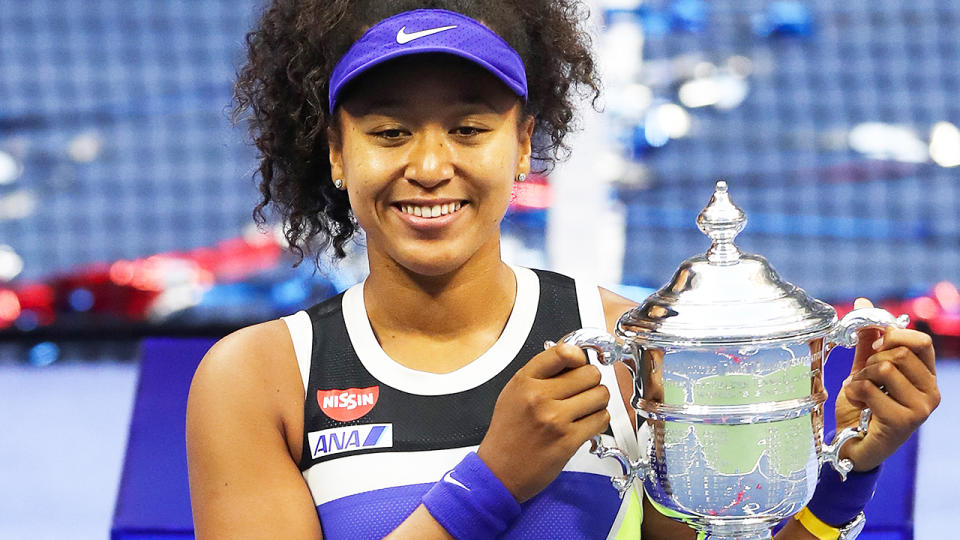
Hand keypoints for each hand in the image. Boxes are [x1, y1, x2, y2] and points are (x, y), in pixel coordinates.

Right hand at [477, 343, 610, 501]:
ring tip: (585, 408)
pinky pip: (601, 419)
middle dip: (591, 381)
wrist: (499, 471)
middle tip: (583, 390)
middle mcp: (539, 397)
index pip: (563, 352)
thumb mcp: (514, 393)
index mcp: (525, 381)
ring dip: (597, 401)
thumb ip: (541, 374)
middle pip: (589, 373)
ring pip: (600, 395)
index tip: (580, 363)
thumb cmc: (508, 433)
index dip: (579, 356)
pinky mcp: (568, 440)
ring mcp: (555, 419)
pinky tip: (585, 424)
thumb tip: (573, 358)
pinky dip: (598, 420)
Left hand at [835, 298, 940, 470]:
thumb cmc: (862, 408)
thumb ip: (868, 340)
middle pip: (899, 353)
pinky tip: (858, 405)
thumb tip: (863, 302)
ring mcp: (921, 409)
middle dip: (871, 361)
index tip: (875, 346)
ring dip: (860, 377)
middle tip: (864, 378)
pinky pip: (870, 388)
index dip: (893, 336)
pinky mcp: (904, 422)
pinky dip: (854, 392)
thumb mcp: (865, 369)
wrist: (852, 444)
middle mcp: (931, 392)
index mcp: (926, 376)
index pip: (921, 341)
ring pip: (885, 368)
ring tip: (859, 392)